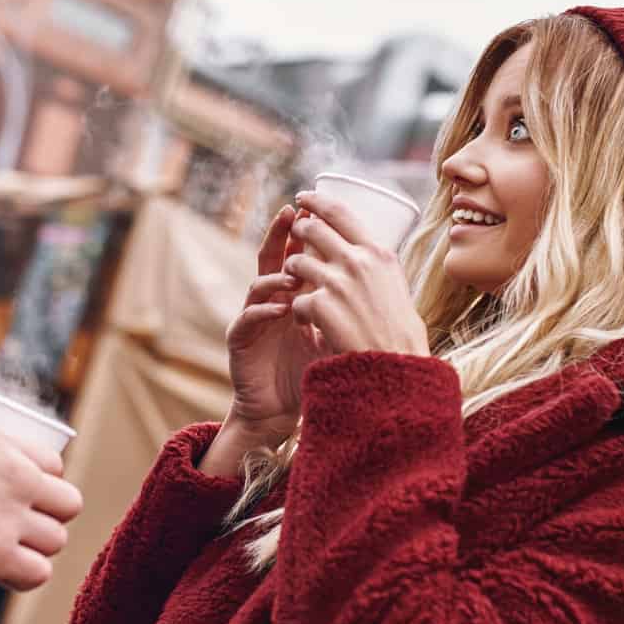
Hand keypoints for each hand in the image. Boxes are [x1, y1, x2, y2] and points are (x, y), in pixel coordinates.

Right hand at [0, 423, 83, 590]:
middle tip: (22, 528)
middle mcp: (17, 477)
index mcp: (2, 444)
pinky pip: (39, 572)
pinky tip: (3, 574)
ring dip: (35, 549)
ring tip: (6, 551)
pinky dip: (23, 577)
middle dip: (50, 518)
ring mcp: (11, 518)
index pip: (54, 464)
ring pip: (57, 540)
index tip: (23, 497)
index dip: (42, 485)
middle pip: (68, 503)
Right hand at [226, 205, 326, 435]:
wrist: (280, 410)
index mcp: (292, 294)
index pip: (298, 255)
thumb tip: (383, 283)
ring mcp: (253, 317)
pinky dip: (264, 311)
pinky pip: (249, 318)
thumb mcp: (333, 333)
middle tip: (293, 214)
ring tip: (294, 272)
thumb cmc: (308, 371)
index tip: (319, 212)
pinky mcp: (240, 339)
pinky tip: (280, 310)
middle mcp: (270, 300)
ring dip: (276, 275)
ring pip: (259, 284)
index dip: (305, 234)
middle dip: (281, 234)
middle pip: (272, 257)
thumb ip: (345, 308)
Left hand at [284, 189, 430, 356]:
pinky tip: (309, 324)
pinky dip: (299, 314)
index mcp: (378, 253)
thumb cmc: (399, 331)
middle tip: (294, 238)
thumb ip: (375, 265)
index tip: (304, 197)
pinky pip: (297, 301)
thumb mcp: (395, 285)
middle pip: (313, 231)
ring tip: (299, 288)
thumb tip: (361, 250)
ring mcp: (337, 282)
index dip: (317, 201)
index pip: (340, 212)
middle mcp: (358, 261)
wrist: (396, 365)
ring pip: (297, 264)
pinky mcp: (321, 306)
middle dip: (299, 233)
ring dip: (293, 276)